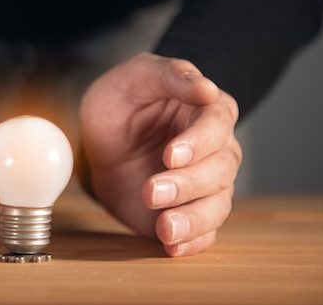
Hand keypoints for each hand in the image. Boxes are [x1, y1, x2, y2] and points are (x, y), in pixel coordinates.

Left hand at [79, 52, 240, 256]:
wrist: (101, 139)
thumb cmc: (121, 101)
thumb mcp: (135, 77)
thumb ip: (169, 75)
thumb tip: (207, 88)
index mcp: (206, 110)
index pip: (217, 124)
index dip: (198, 142)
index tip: (170, 155)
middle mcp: (214, 149)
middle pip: (221, 169)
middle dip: (187, 184)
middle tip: (150, 190)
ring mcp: (203, 183)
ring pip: (217, 205)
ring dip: (193, 218)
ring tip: (164, 228)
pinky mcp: (188, 211)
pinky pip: (204, 233)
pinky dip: (192, 242)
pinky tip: (172, 246)